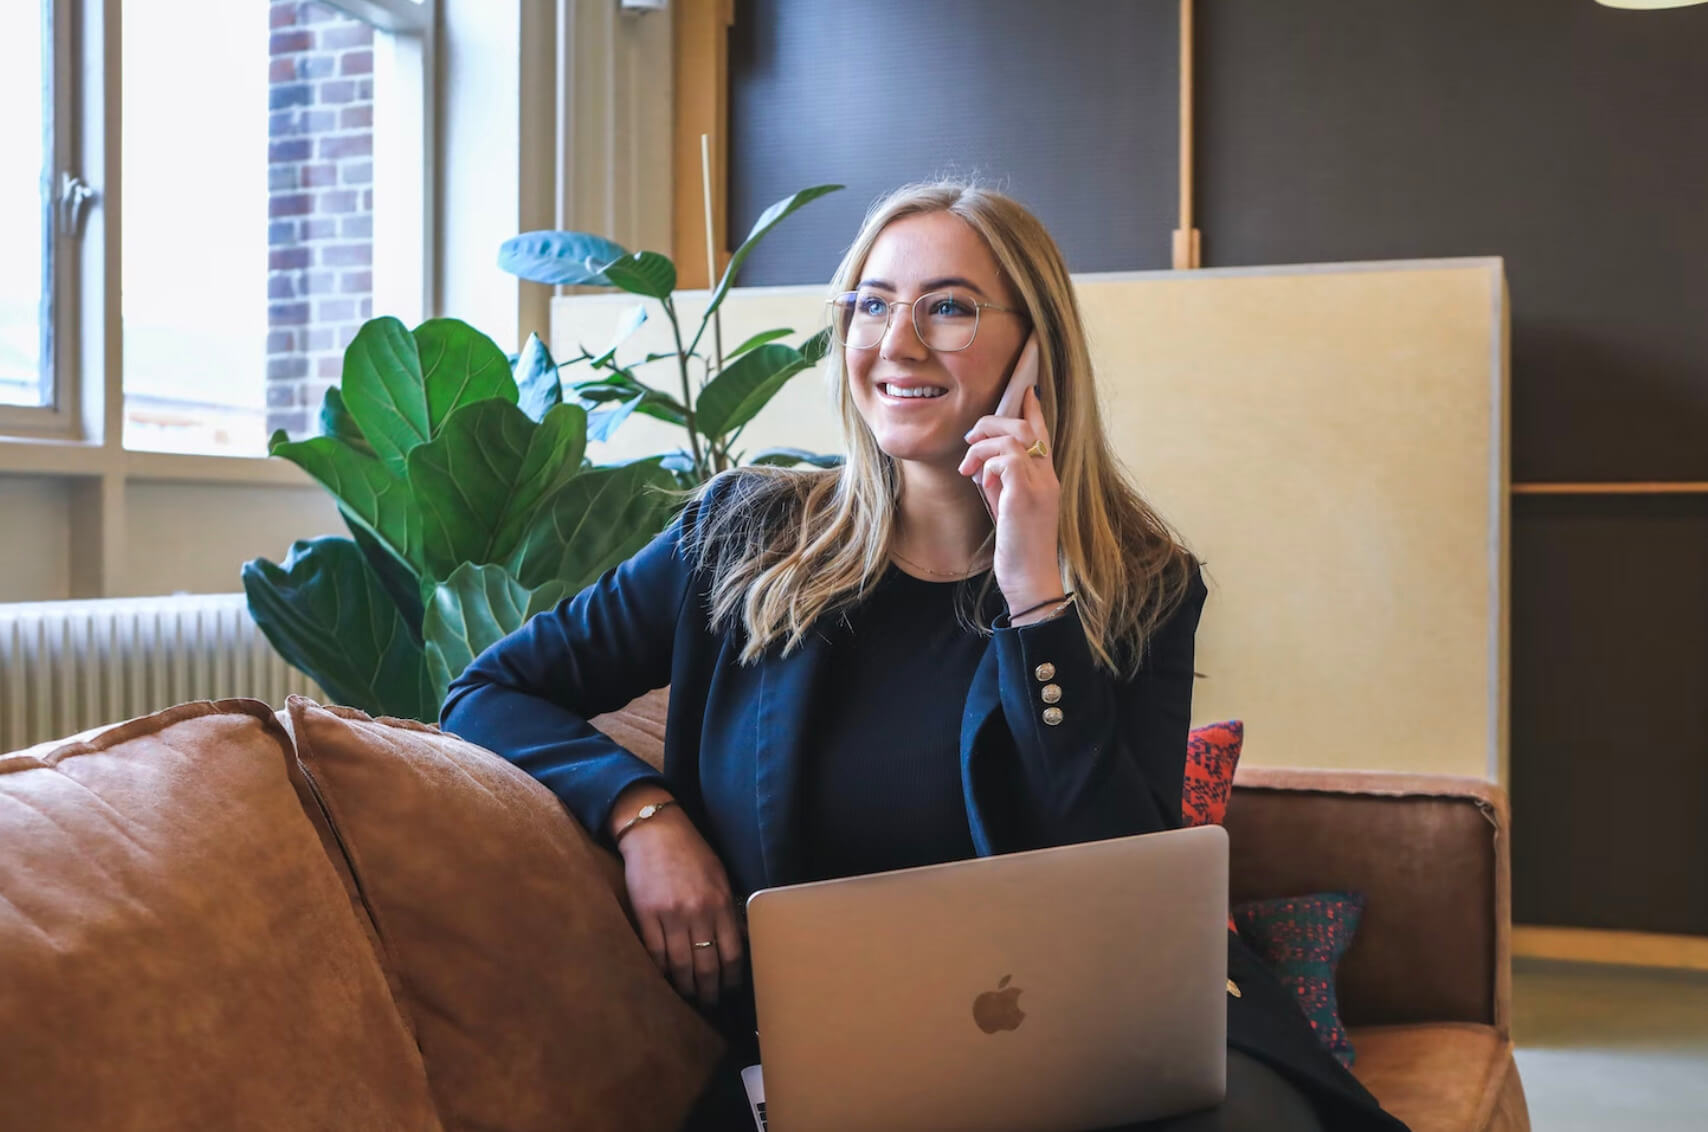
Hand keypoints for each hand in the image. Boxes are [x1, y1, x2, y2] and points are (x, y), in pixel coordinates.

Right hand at [611, 789, 744, 1006]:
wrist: (655, 831)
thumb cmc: (690, 852)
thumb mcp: (719, 876)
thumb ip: (728, 908)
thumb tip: (739, 940)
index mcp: (720, 902)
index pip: (731, 953)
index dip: (732, 978)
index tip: (731, 989)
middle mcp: (698, 912)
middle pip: (707, 966)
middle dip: (709, 990)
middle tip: (710, 1003)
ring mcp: (671, 915)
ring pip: (681, 965)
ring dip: (685, 987)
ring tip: (688, 996)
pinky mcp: (646, 915)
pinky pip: (655, 953)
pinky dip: (661, 971)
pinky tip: (666, 979)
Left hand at [958, 384, 1062, 612]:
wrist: (1031, 580)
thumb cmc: (1019, 549)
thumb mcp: (1009, 509)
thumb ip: (1002, 484)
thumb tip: (984, 466)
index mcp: (1047, 479)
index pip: (1043, 434)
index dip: (1033, 410)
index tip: (1025, 391)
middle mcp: (1048, 478)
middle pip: (1026, 427)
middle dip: (993, 423)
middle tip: (970, 438)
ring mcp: (1039, 486)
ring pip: (1014, 438)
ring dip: (983, 445)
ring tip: (967, 465)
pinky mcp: (1025, 497)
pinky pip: (1007, 459)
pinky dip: (988, 464)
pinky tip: (981, 481)